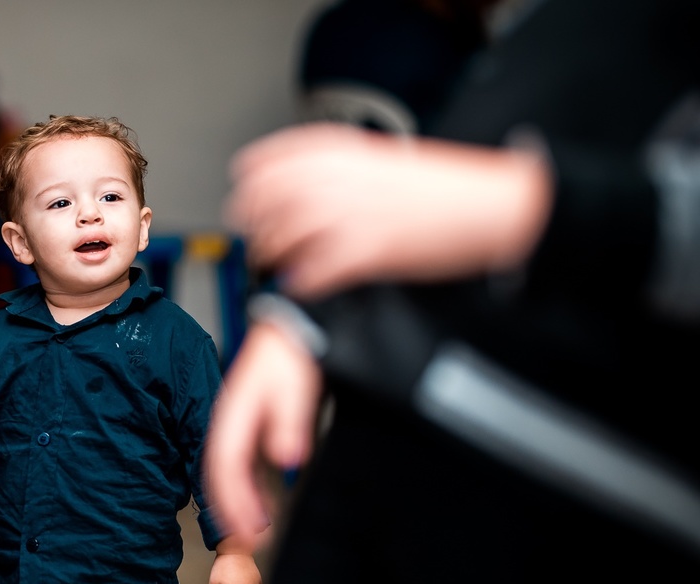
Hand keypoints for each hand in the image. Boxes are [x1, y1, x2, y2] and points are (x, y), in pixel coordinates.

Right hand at [204, 323, 322, 552]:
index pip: (225, 462)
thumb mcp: (297, 379)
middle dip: (229, 507)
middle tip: (246, 541)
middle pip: (218, 470)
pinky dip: (241, 484)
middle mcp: (229, 418)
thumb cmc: (292, 348)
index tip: (248, 530)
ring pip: (224, 467)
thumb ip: (291, 418)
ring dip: (234, 499)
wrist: (291, 325)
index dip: (234, 499)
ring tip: (248, 528)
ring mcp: (236, 419)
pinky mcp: (247, 420)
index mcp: (235, 411)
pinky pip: (236, 458)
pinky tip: (255, 498)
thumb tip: (286, 457)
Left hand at [223, 123, 551, 298]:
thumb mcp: (379, 160)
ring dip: (271, 255)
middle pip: (265, 203)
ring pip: (282, 238)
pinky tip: (301, 284)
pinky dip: (301, 282)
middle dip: (252, 225)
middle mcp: (337, 179)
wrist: (489, 205)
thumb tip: (298, 191)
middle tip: (252, 238)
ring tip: (272, 265)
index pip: (267, 162)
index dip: (248, 185)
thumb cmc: (443, 188)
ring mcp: (348, 215)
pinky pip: (312, 271)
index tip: (242, 197)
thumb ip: (336, 171)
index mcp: (340, 151)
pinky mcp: (364, 252)